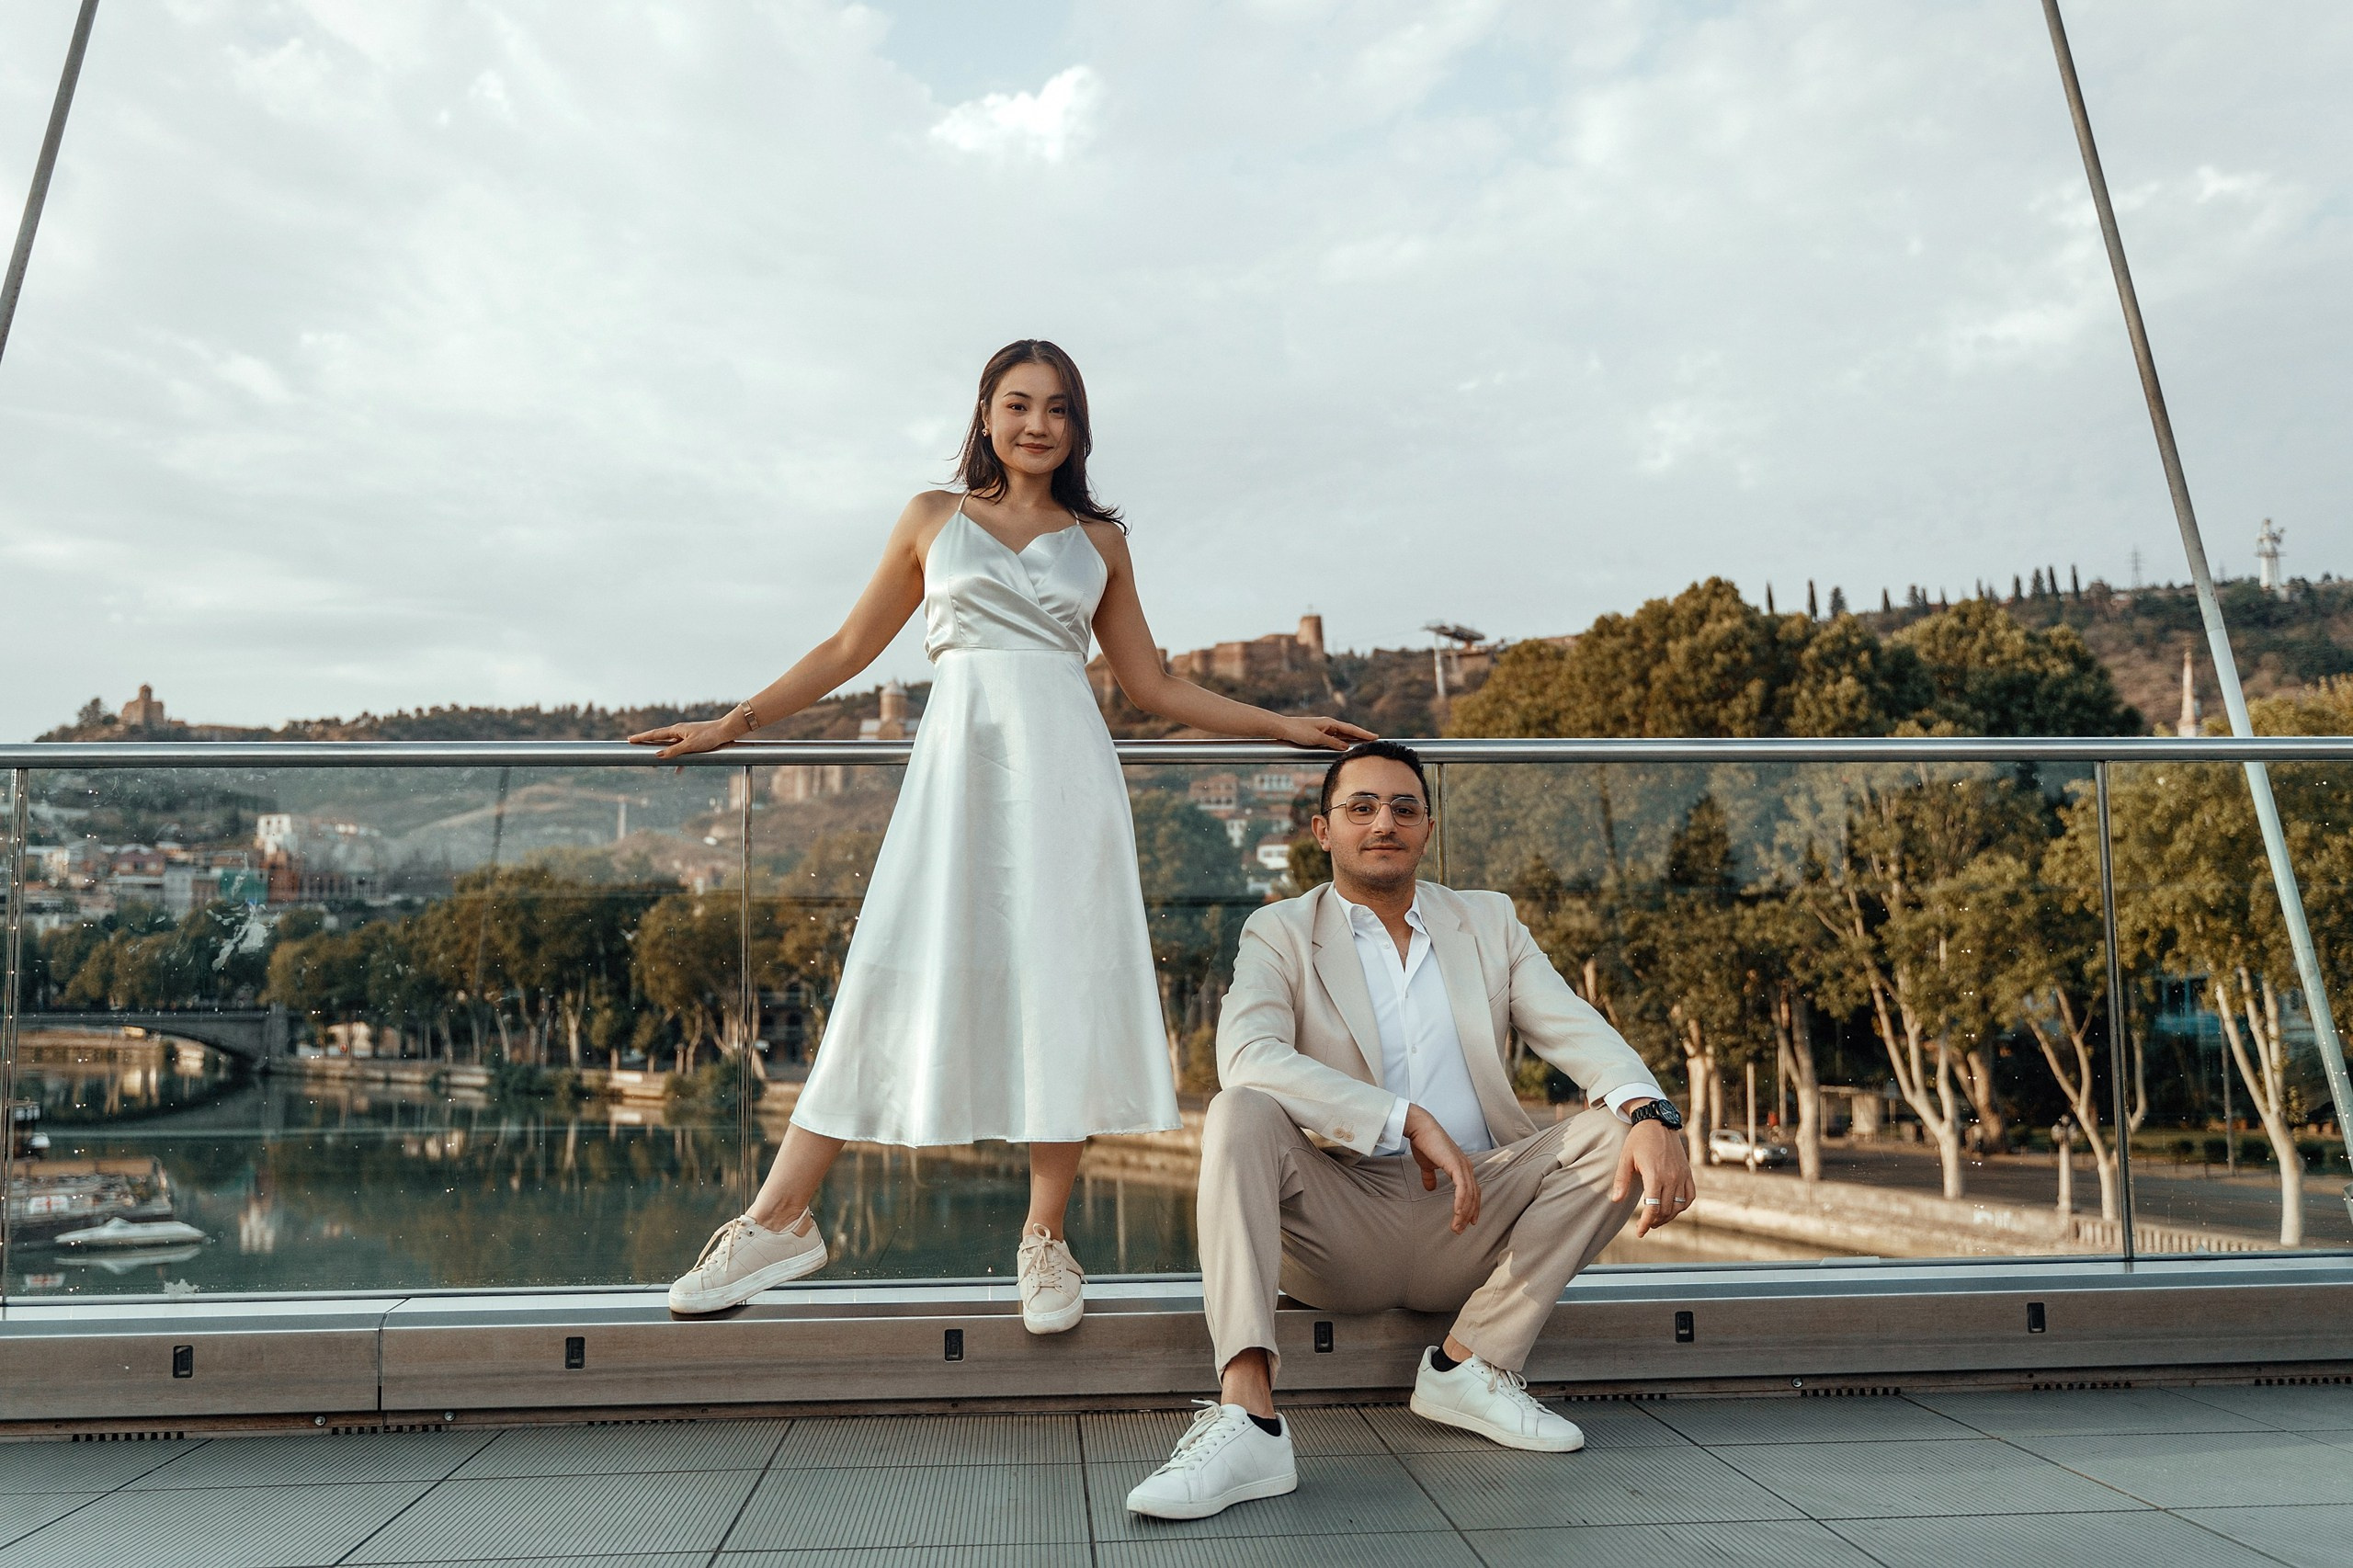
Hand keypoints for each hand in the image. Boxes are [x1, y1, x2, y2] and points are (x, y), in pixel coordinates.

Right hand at [627, 717, 740, 760]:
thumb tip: (658, 755)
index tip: (630, 739)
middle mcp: (679, 732)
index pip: (655, 734)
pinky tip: (677, 771)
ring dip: (662, 754)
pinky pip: (681, 751)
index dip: (642, 737)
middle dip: (648, 744)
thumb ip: (674, 751)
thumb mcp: (690, 746)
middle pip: (660, 739)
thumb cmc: (709, 736)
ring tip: (654, 764)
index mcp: (676, 730)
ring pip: (670, 747)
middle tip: (635, 745)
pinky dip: (678, 760)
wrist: (726, 731)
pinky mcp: (694, 742)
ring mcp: (686, 736)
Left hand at [1277, 715, 1377, 750]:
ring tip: (1364, 744)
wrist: (1283, 729)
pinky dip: (1342, 743)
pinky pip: (1334, 739)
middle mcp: (1329, 725)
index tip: (1375, 736)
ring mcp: (1324, 730)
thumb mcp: (1317, 739)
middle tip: (1374, 740)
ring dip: (1352, 740)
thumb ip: (1332, 743)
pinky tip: (1345, 747)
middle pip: (1349, 731)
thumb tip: (1345, 747)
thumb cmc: (1298, 731)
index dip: (1363, 733)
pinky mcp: (1319, 735)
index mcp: (1330, 723)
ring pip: (1342, 736)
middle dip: (1361, 736)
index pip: (1351, 729)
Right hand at [1403, 1104, 1480, 1233]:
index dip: (1472, 1206)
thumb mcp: (1427, 1164)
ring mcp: (1463, 1165)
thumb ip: (1430, 1176)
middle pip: (1473, 1196)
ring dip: (1463, 1213)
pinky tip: (1457, 1213)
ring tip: (1456, 1227)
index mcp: (1462, 1166)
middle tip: (1460, 1229)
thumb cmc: (1423, 1143)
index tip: (1469, 1221)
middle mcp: (1466, 1166)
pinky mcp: (1456, 1165)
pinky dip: (1461, 1202)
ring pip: (1469, 1195)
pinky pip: (1462, 1188)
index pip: (1472, 1190)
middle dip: (1468, 1214)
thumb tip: (1430, 1187)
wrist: (1419, 1128)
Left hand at [1611, 1105, 1695, 1237]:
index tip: (1640, 1232)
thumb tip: (1616, 1200)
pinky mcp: (1687, 1172)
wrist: (1658, 1122)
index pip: (1653, 1207)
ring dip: (1668, 1216)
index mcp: (1655, 1175)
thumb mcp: (1625, 1158)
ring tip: (1657, 1219)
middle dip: (1655, 1221)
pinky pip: (1690, 1196)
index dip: (1646, 1223)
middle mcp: (1671, 1177)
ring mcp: (1682, 1175)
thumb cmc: (1638, 1140)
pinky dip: (1683, 1206)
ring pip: (1678, 1206)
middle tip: (1646, 1225)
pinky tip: (1674, 1208)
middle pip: (1666, 1209)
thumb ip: (1622, 1180)